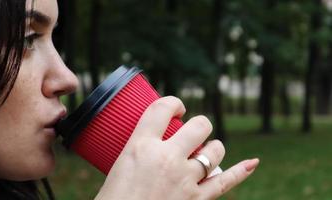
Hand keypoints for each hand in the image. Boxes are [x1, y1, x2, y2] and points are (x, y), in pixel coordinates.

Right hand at [95, 96, 258, 199]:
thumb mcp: (117, 168)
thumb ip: (136, 154)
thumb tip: (145, 150)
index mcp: (140, 146)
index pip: (162, 108)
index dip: (173, 102)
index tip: (175, 108)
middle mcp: (166, 158)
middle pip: (198, 125)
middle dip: (198, 124)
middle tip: (191, 132)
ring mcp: (185, 179)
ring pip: (214, 150)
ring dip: (212, 147)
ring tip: (205, 150)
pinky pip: (224, 182)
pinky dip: (240, 172)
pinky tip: (251, 163)